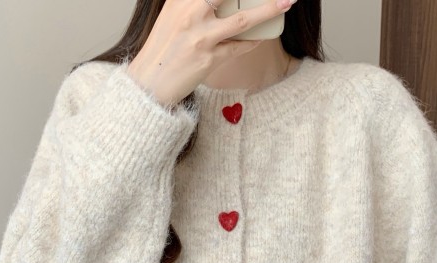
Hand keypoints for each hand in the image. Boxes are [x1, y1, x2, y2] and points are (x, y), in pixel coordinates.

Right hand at [126, 0, 297, 106]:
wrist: (150, 81)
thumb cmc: (162, 47)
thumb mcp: (172, 13)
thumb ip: (191, 1)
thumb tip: (218, 0)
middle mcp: (191, 13)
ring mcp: (202, 37)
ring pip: (242, 20)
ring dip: (269, 10)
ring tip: (287, 2)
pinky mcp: (209, 59)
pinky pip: (238, 48)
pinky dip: (252, 41)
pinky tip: (262, 35)